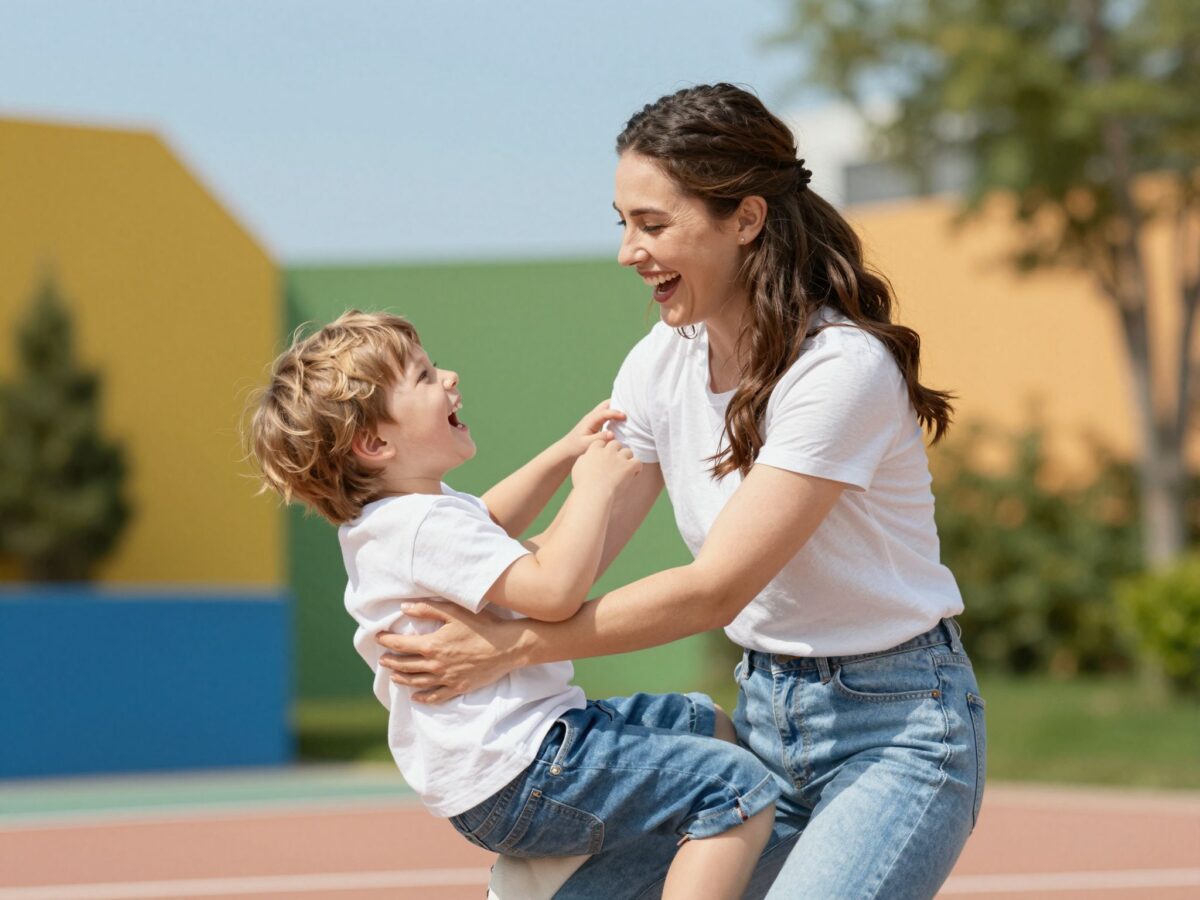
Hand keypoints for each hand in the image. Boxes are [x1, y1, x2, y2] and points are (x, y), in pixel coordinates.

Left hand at [376, 601, 522, 702]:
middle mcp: (436, 665)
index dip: (387, 641)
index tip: (379, 638)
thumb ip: (428, 609)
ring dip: (402, 679)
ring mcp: (447, 678)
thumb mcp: (455, 612)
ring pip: (417, 682)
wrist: (507, 647)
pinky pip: (436, 696)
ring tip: (393, 676)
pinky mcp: (459, 687)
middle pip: (406, 665)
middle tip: (382, 659)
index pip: (401, 645)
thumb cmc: (483, 626)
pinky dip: (424, 698)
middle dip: (391, 661)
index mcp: (432, 645)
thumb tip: (404, 608)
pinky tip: (416, 697)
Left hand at [557, 400, 626, 458]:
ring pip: (606, 408)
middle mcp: (592, 417)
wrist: (566, 450)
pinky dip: (614, 415)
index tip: (625, 416)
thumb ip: (600, 438)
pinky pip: (607, 416)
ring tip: (629, 412)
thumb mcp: (587, 444)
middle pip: (606, 404)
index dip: (615, 413)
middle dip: (617, 403)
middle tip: (630, 407)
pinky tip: (622, 421)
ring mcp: (593, 419)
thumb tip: (612, 434)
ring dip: (616, 408)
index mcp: (590, 420)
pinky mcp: (595, 424)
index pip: (604, 412)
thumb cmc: (575, 448)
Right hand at [571, 438, 641, 492]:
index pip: (601, 442)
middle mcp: (607, 451)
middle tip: (616, 462)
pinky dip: (637, 468)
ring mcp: (619, 458)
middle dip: (617, 451)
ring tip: (625, 469)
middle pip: (616, 444)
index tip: (604, 457)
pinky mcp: (628, 466)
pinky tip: (633, 475)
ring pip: (628, 451)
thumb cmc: (583, 484)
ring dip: (627, 459)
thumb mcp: (577, 468)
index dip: (604, 448)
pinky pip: (637, 462)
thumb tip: (588, 456)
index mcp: (594, 450)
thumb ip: (584, 459)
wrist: (593, 494)